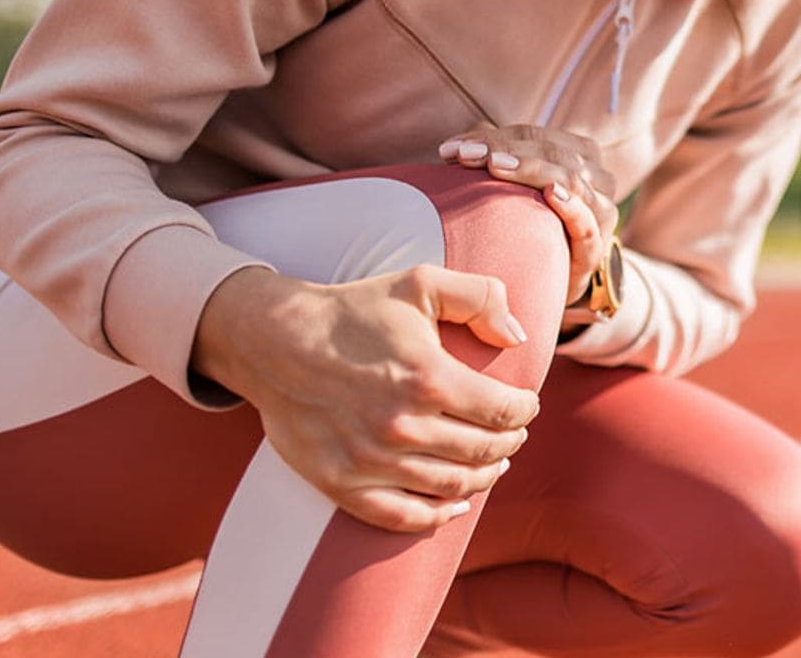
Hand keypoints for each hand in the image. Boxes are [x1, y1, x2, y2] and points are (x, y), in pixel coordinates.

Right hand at [192, 265, 542, 532]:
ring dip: (484, 477)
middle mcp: (403, 426)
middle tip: (512, 434)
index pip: (503, 410)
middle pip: (483, 451)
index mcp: (428, 378)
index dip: (524, 410)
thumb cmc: (353, 312)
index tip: (525, 405)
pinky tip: (456, 503)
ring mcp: (371, 462)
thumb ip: (480, 297)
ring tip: (493, 464)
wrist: (274, 342)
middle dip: (509, 443)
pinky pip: (403, 516)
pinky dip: (438, 515)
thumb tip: (517, 337)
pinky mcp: (342, 485)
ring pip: (452, 486)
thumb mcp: (420, 283)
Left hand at [438, 123, 617, 304]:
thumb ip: (495, 160)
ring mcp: (600, 214)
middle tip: (465, 155)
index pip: (536, 136)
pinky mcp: (594, 250)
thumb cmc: (532, 227)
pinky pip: (588, 225)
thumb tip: (454, 146)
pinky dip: (572, 206)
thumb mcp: (515, 188)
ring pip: (572, 179)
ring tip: (494, 165)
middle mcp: (598, 178)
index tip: (451, 148)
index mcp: (581, 154)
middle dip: (506, 149)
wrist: (553, 279)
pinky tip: (550, 193)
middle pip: (553, 152)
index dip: (495, 136)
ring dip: (531, 169)